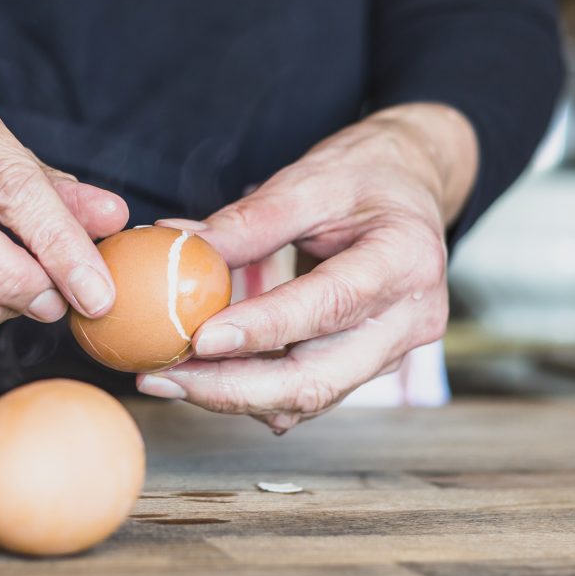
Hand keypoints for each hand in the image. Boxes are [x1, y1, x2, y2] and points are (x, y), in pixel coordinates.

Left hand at [136, 103, 476, 431]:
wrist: (412, 188)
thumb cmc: (365, 177)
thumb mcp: (311, 180)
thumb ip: (250, 220)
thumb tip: (178, 245)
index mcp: (406, 261)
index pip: (329, 306)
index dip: (263, 330)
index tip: (200, 339)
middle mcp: (409, 320)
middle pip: (319, 379)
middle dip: (233, 389)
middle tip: (163, 377)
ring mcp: (391, 352)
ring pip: (308, 398)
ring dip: (232, 396)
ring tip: (166, 377)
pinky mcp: (366, 366)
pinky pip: (306, 394)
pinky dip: (252, 392)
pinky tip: (202, 377)